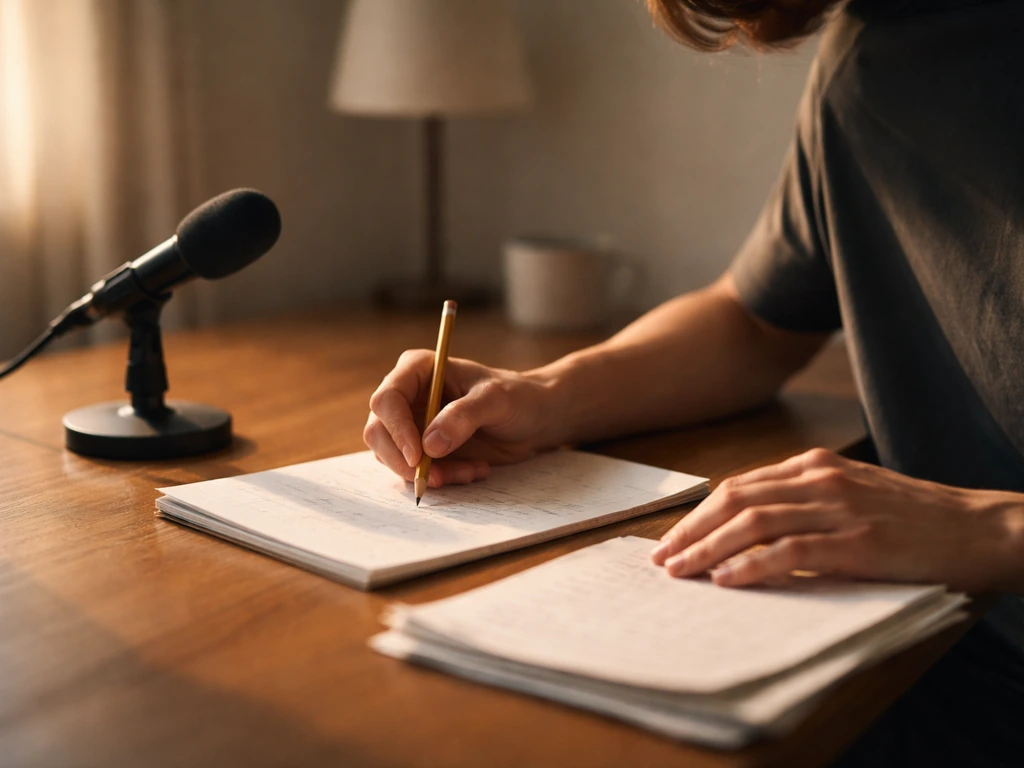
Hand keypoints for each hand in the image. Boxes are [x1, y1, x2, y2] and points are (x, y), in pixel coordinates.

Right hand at [364, 350, 557, 487]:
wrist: (533, 418)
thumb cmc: (516, 397)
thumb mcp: (496, 399)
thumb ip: (464, 416)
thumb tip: (430, 444)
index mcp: (417, 370)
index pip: (387, 399)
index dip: (396, 430)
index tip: (418, 457)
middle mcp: (407, 396)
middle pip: (378, 432)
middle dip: (405, 461)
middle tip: (438, 478)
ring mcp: (411, 424)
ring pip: (393, 457)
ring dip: (429, 473)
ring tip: (472, 470)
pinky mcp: (422, 450)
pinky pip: (415, 472)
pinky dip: (442, 479)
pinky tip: (475, 470)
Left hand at [650, 448, 1023, 592]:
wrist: (979, 527)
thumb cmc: (913, 518)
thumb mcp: (851, 495)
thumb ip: (803, 504)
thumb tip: (749, 531)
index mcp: (813, 466)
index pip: (738, 486)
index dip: (699, 513)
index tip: (672, 538)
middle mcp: (819, 479)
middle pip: (734, 499)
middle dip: (690, 529)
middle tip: (662, 558)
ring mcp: (838, 507)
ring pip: (753, 522)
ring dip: (708, 548)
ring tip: (681, 571)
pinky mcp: (857, 541)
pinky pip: (789, 550)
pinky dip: (751, 564)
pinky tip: (726, 579)